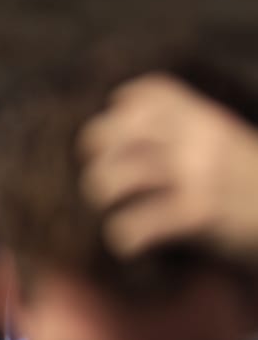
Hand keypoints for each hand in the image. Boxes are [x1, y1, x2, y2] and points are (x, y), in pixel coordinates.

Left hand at [78, 73, 257, 262]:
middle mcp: (200, 139)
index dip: (119, 111)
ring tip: (111, 209)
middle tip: (104, 177)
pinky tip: (129, 245)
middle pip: (119, 132)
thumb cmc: (254, 186)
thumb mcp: (228, 145)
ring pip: (122, 174)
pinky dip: (124, 236)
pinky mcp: (201, 212)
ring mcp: (200, 173)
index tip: (113, 137)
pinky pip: (141, 222)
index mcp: (207, 118)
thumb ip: (191, 136)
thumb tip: (132, 143)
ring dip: (103, 193)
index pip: (151, 94)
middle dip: (97, 155)